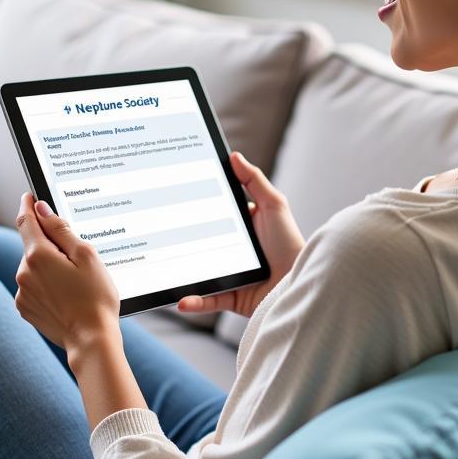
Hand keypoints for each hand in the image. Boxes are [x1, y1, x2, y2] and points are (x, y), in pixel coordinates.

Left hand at [14, 192, 120, 354]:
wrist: (91, 339)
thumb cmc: (95, 296)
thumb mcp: (86, 255)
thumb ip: (61, 229)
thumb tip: (41, 209)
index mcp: (38, 255)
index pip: (27, 220)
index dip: (28, 205)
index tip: (29, 196)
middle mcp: (23, 273)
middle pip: (33, 245)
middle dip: (50, 244)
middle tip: (76, 256)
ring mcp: (22, 292)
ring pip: (34, 267)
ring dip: (49, 266)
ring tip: (75, 283)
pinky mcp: (26, 308)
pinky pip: (33, 287)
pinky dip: (46, 285)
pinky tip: (66, 295)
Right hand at [177, 151, 305, 319]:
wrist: (299, 280)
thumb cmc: (290, 242)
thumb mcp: (274, 205)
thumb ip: (254, 180)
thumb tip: (234, 156)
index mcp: (241, 227)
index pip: (212, 216)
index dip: (193, 209)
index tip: (170, 201)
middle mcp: (233, 251)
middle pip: (200, 245)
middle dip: (178, 243)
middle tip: (157, 236)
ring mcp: (231, 274)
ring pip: (199, 274)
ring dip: (180, 276)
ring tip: (163, 272)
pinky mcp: (233, 297)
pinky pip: (208, 300)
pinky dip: (194, 302)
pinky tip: (181, 301)